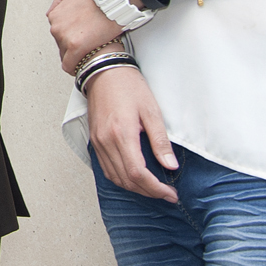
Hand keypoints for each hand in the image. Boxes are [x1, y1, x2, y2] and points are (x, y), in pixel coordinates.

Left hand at [47, 0, 123, 73]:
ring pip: (66, 55)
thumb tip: (56, 11)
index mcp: (56, 15)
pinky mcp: (76, 46)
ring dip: (77, 57)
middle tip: (89, 47)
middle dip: (74, 47)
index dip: (70, 37)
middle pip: (62, 44)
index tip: (80, 40)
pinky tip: (85, 66)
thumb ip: (62, 0)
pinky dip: (76, 67)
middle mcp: (56, 26)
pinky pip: (70, 65)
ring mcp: (64, 37)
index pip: (59, 33)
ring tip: (91, 56)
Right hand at [87, 66, 178, 201]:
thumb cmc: (128, 86)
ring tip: (152, 188)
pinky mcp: (94, 140)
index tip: (170, 193)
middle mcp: (106, 141)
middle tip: (166, 194)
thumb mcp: (152, 111)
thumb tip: (170, 165)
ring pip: (115, 177)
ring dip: (134, 187)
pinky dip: (121, 178)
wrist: (103, 71)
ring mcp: (98, 141)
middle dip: (148, 191)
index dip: (155, 188)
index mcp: (122, 134)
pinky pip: (106, 168)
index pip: (138, 173)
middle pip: (126, 179)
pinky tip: (134, 177)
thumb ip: (160, 141)